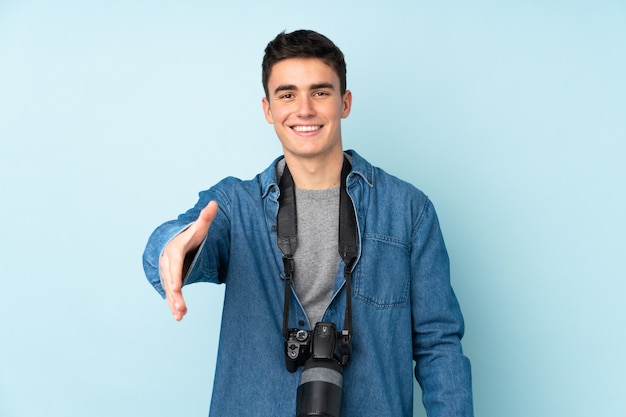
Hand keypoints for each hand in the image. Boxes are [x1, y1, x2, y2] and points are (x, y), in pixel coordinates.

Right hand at [159, 201, 218, 320]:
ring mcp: (168, 274)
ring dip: (174, 303)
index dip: (175, 275)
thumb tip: (214, 203)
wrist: (175, 243)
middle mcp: (168, 263)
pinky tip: (179, 317)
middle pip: (170, 280)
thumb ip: (206, 218)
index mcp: (175, 250)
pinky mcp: (170, 282)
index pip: (174, 264)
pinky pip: (171, 294)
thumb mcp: (199, 228)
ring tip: (180, 315)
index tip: (177, 286)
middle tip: (181, 308)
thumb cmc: (189, 236)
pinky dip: (173, 305)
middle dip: (175, 295)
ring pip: (169, 290)